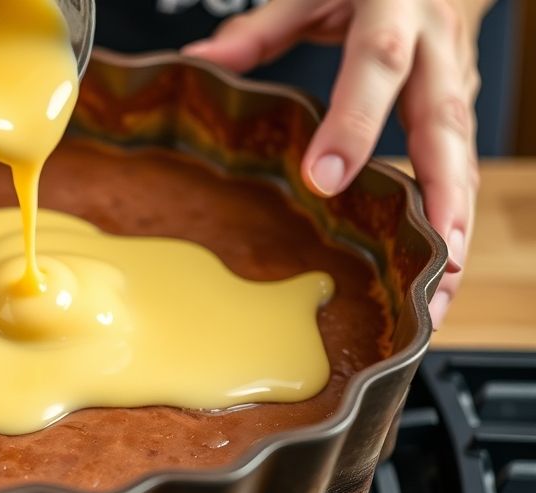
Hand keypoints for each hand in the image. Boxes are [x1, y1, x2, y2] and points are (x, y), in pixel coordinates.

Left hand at [183, 0, 490, 328]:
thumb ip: (262, 29)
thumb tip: (201, 62)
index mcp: (392, 12)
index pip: (377, 66)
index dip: (355, 123)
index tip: (324, 178)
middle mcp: (435, 50)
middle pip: (444, 126)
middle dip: (439, 195)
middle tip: (428, 259)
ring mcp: (457, 82)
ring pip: (465, 158)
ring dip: (455, 228)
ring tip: (440, 290)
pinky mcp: (460, 110)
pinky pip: (462, 170)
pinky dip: (453, 224)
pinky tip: (439, 272)